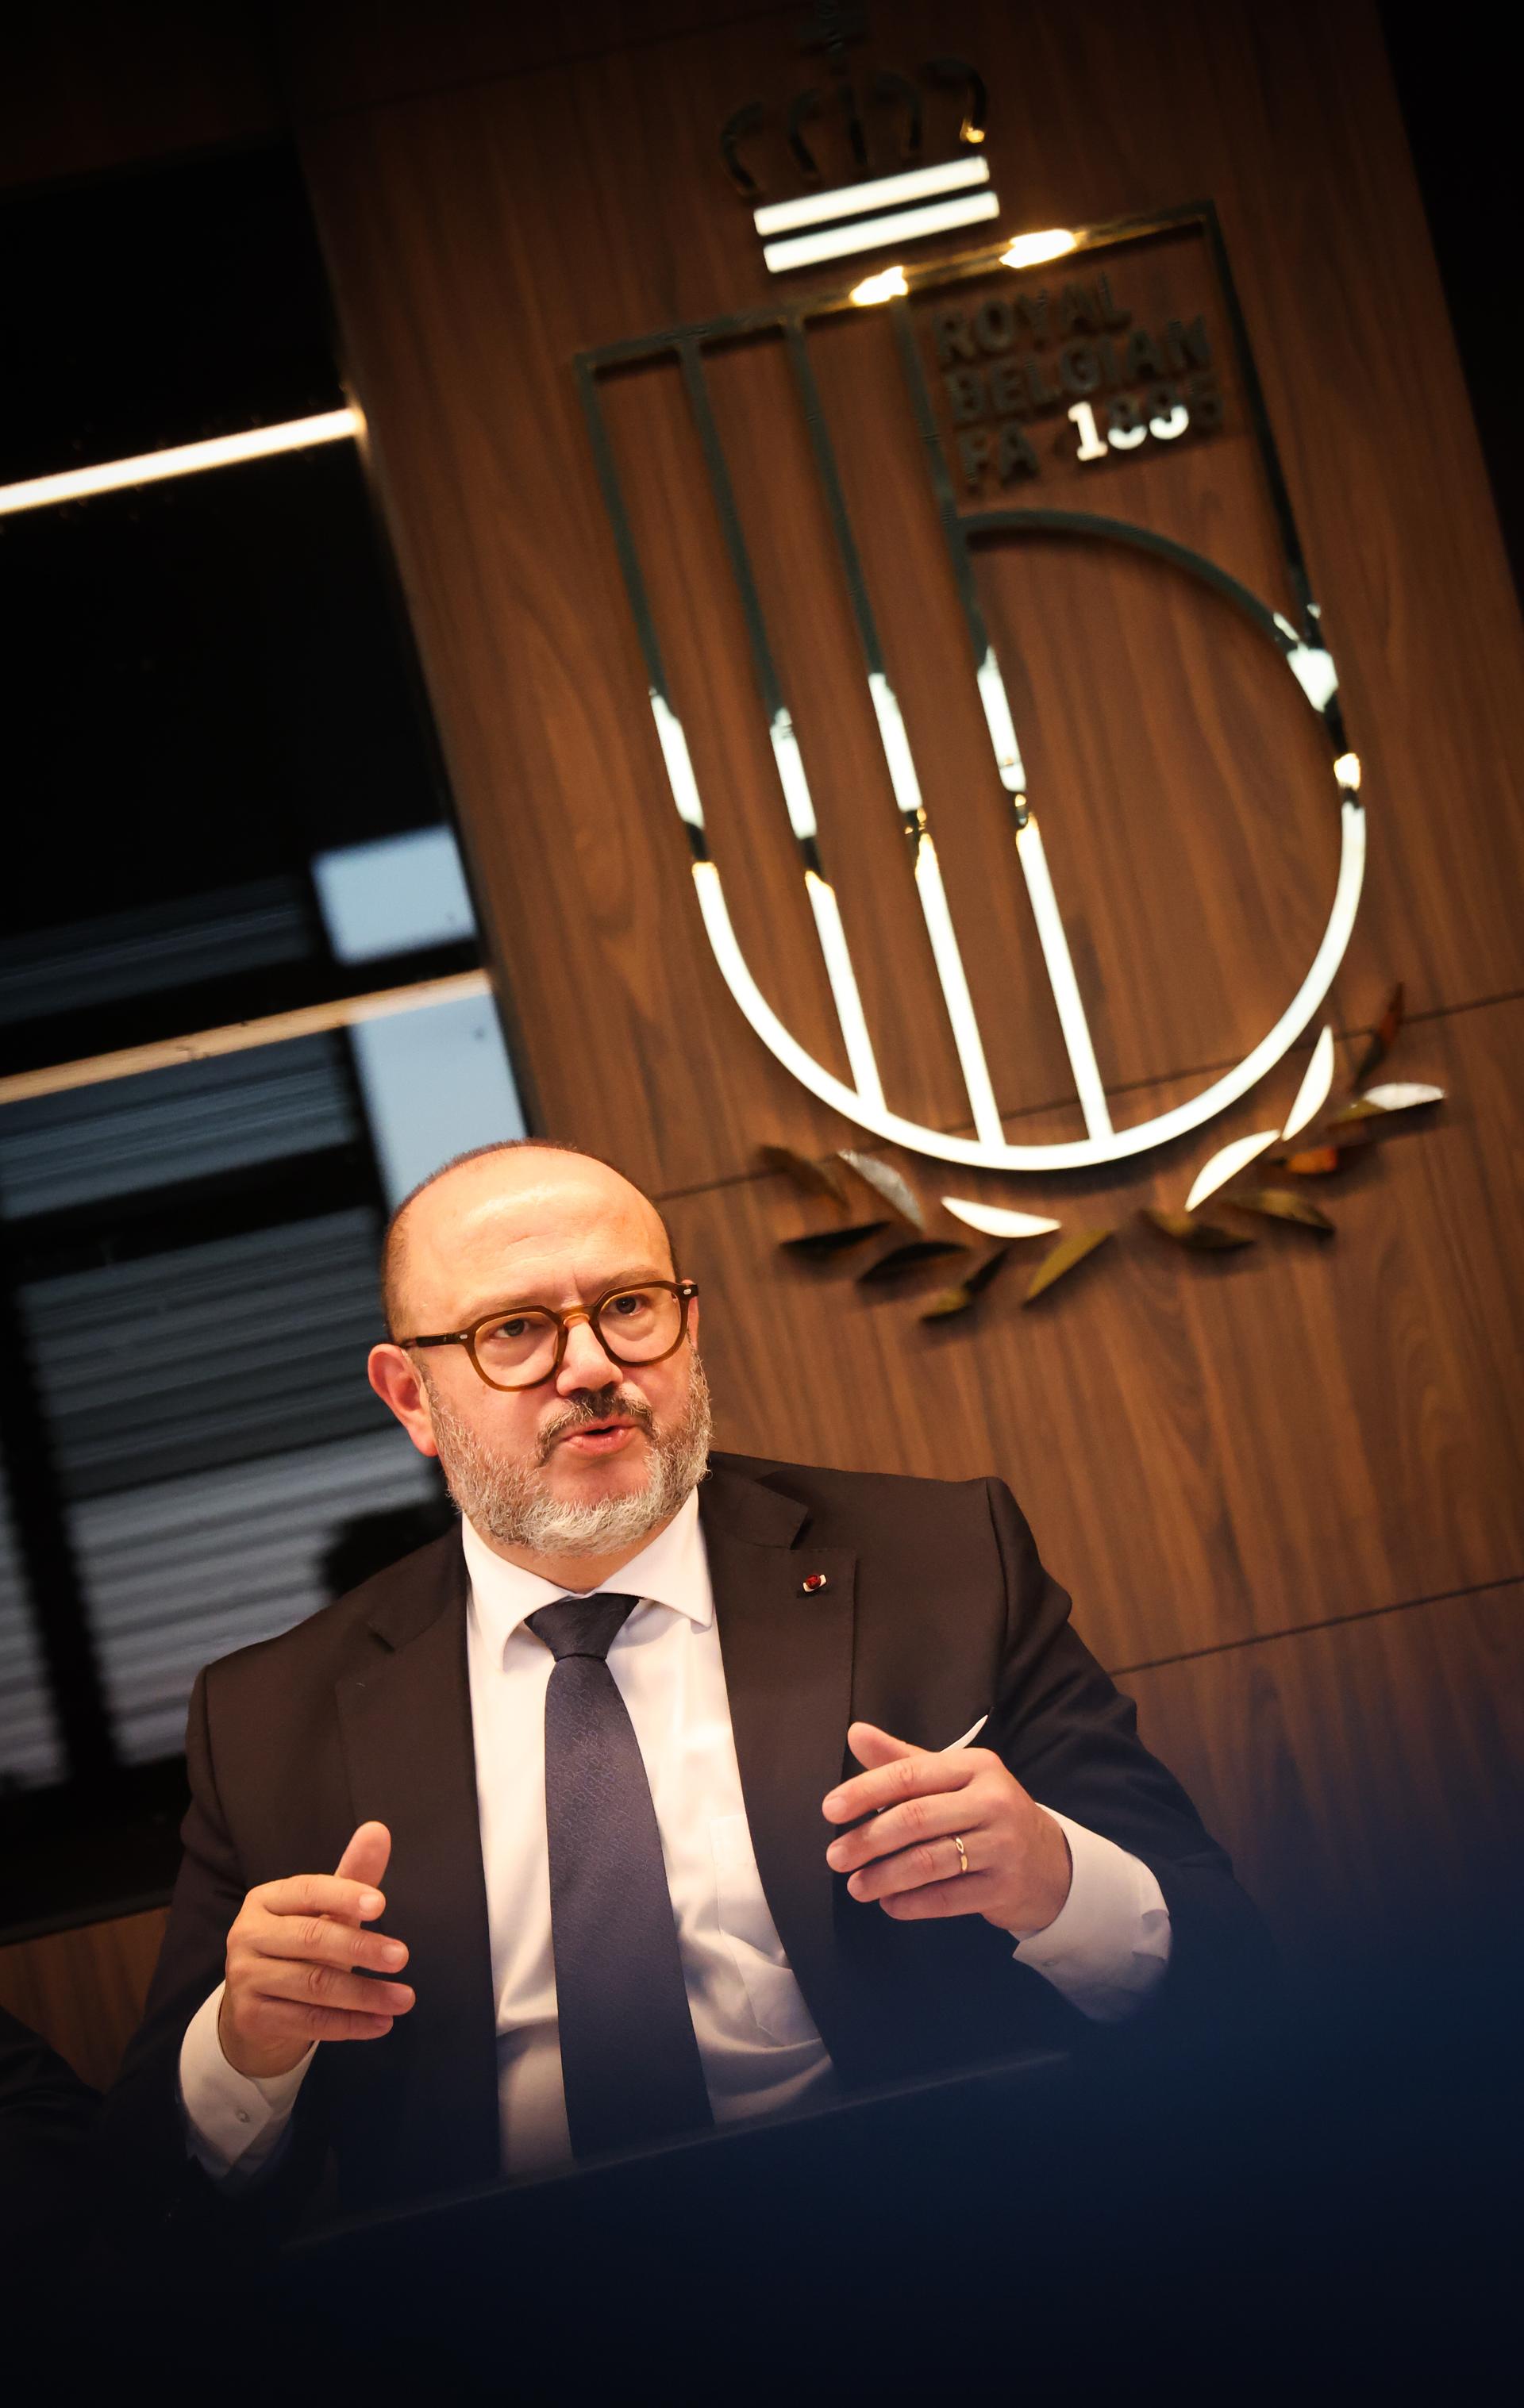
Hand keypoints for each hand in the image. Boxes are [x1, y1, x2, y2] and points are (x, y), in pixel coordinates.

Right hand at [217, 1822, 413, 2078]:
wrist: (253, 2011)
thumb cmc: (298, 1948)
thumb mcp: (324, 1911)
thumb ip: (352, 1875)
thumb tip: (379, 1830)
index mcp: (265, 1899)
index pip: (307, 1890)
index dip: (344, 1894)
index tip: (382, 1904)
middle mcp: (246, 1934)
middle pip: (311, 1938)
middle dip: (361, 1948)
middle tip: (402, 1956)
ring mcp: (244, 1977)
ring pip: (314, 1985)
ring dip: (365, 1995)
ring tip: (404, 1998)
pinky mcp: (250, 2017)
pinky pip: (307, 2021)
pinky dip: (349, 2025)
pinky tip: (381, 2024)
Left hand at [823, 1723, 1071, 1936]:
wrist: (1048, 1861)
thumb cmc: (986, 1813)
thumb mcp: (952, 1778)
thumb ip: (902, 1759)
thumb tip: (855, 1732)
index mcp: (975, 1766)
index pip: (910, 1775)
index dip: (865, 1791)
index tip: (831, 1810)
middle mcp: (992, 1801)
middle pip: (916, 1819)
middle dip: (868, 1839)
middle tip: (835, 1857)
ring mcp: (1003, 1845)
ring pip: (930, 1862)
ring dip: (885, 1877)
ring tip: (856, 1886)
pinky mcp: (1005, 1887)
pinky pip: (948, 1897)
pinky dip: (913, 1903)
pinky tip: (889, 1905)